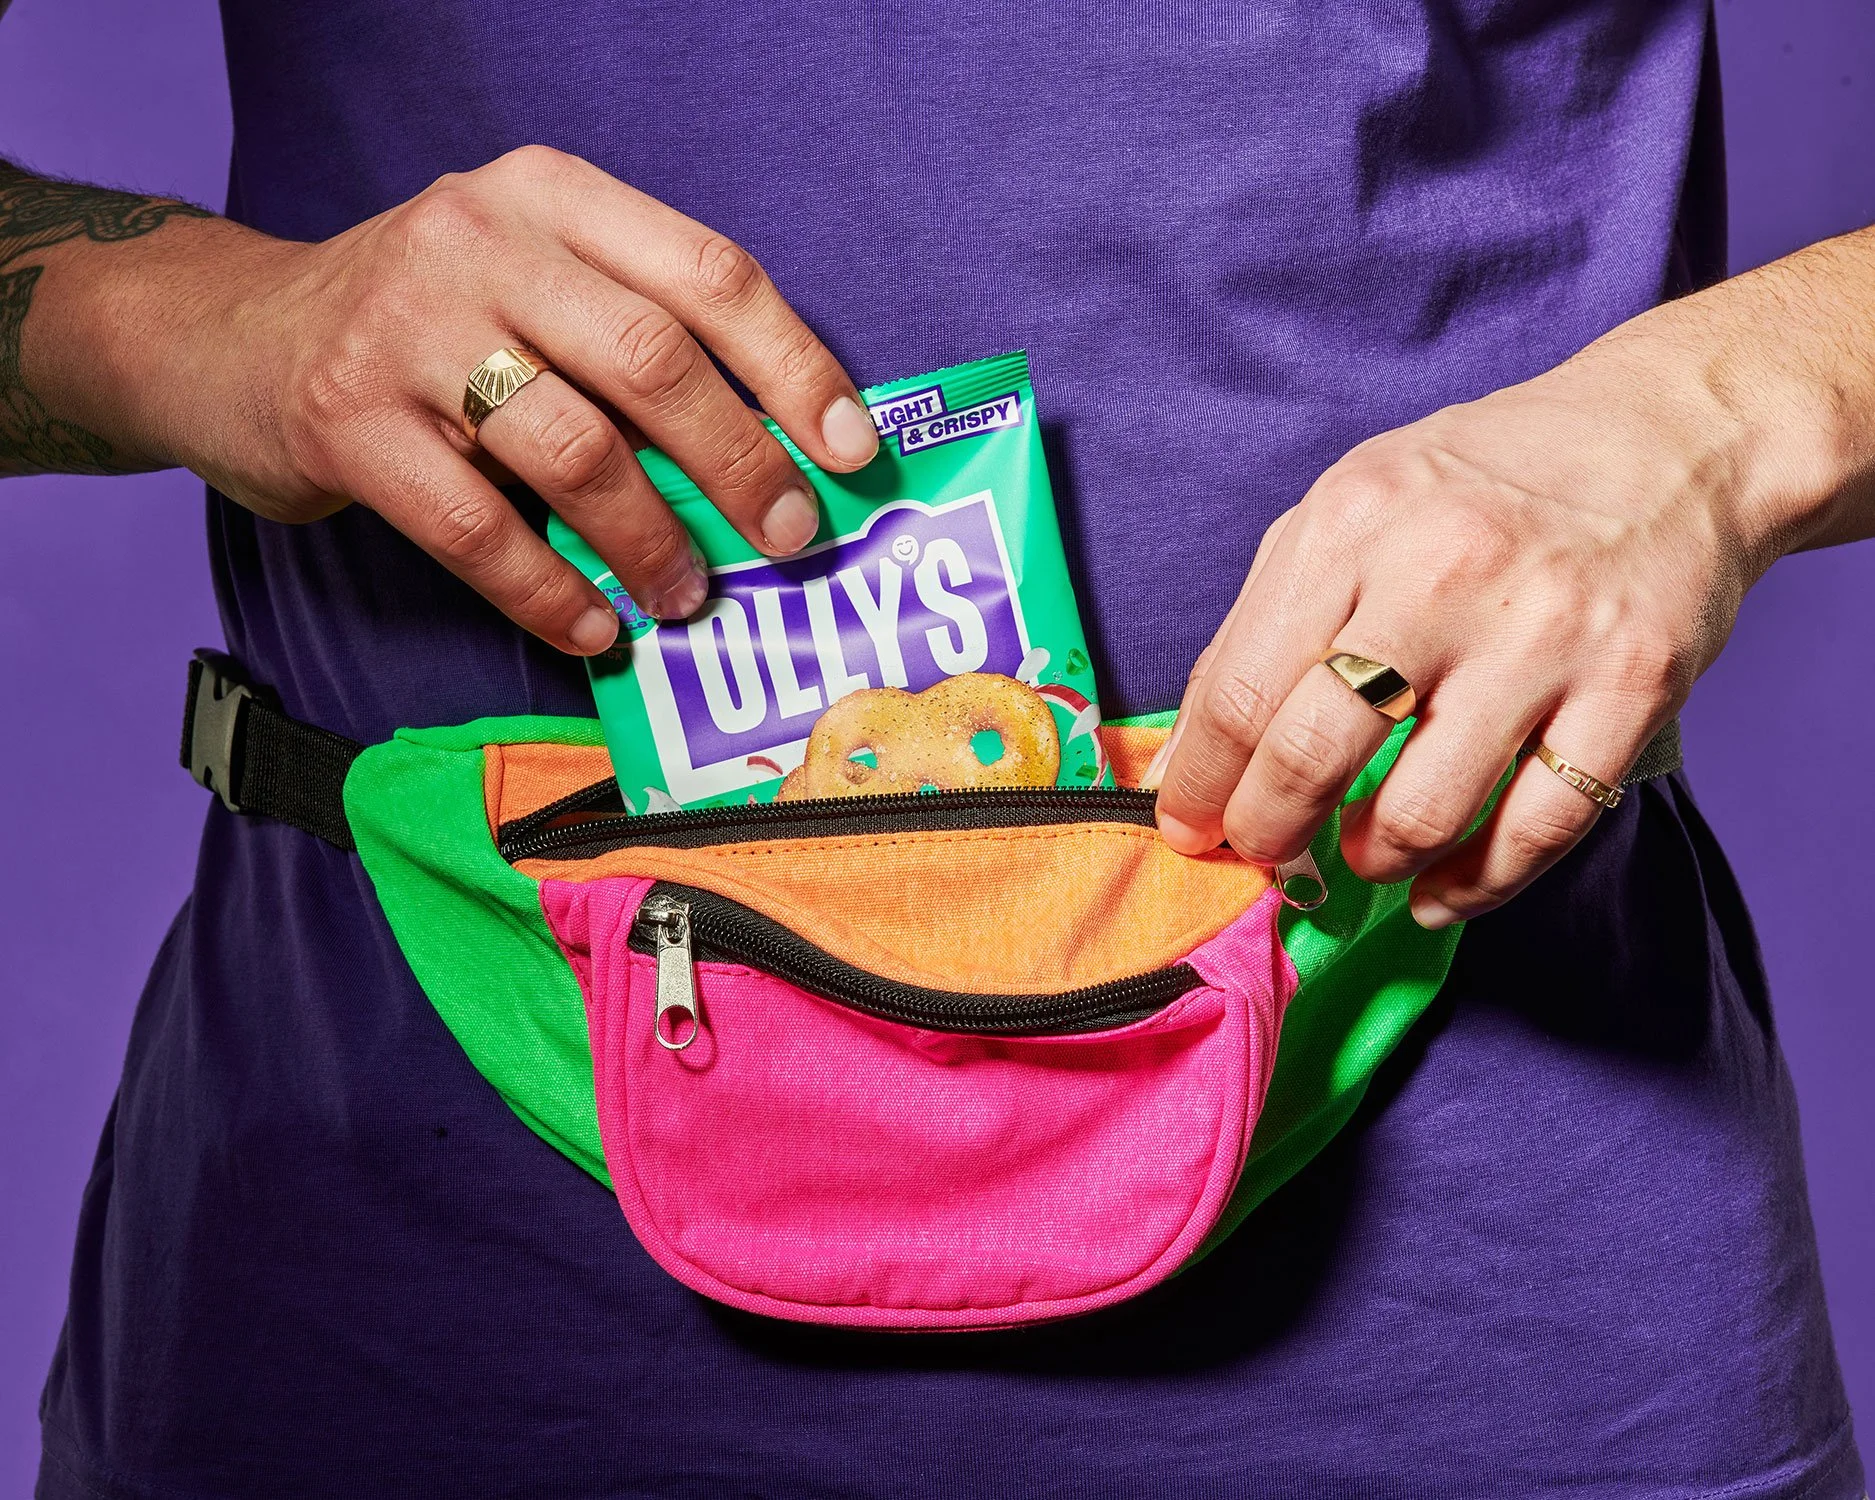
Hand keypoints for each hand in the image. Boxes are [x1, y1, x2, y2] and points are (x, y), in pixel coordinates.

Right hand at [106, 147, 880, 652]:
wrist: (231, 338)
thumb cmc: (427, 327)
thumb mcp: (529, 283)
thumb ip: (630, 339)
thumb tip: (775, 460)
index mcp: (554, 196)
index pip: (709, 273)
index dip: (795, 366)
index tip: (850, 449)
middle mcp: (481, 239)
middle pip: (654, 360)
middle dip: (741, 463)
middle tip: (789, 536)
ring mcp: (406, 327)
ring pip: (574, 448)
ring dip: (652, 539)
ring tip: (688, 595)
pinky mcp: (345, 420)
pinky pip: (478, 528)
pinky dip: (550, 591)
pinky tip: (595, 624)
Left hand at [1145, 332, 1790, 926]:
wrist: (1669, 434)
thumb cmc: (1482, 483)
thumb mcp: (1346, 511)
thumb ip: (1259, 626)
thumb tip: (1185, 764)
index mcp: (1352, 525)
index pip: (1240, 693)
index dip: (1201, 785)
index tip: (1188, 829)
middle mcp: (1442, 576)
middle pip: (1313, 756)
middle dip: (1270, 833)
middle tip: (1270, 855)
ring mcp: (1543, 635)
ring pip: (1424, 811)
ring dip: (1374, 860)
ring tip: (1364, 856)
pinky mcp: (1632, 686)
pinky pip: (1540, 829)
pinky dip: (1477, 885)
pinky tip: (1441, 889)